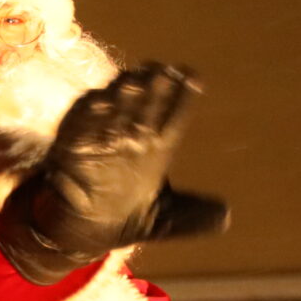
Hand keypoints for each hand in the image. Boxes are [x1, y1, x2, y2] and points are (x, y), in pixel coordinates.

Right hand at [0, 63, 229, 284]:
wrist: (85, 229)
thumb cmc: (129, 217)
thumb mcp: (167, 221)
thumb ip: (195, 216)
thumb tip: (227, 216)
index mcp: (159, 147)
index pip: (176, 115)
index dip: (185, 96)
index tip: (195, 78)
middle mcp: (132, 136)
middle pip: (147, 104)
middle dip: (156, 87)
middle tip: (163, 71)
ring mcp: (102, 137)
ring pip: (115, 107)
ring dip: (124, 94)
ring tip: (135, 83)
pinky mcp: (73, 145)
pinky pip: (81, 125)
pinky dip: (89, 114)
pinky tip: (99, 101)